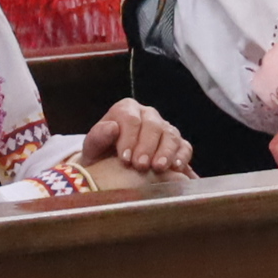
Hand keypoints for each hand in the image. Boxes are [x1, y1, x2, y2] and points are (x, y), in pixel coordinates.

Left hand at [79, 100, 195, 182]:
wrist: (110, 168)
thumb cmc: (100, 156)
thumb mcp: (92, 147)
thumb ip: (98, 136)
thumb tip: (112, 128)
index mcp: (126, 109)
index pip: (131, 118)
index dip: (129, 138)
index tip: (125, 158)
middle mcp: (148, 115)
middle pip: (152, 125)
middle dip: (147, 146)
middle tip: (140, 166)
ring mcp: (164, 128)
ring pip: (170, 135)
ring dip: (165, 152)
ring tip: (158, 168)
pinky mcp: (177, 144)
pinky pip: (184, 147)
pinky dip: (181, 156)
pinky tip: (176, 168)